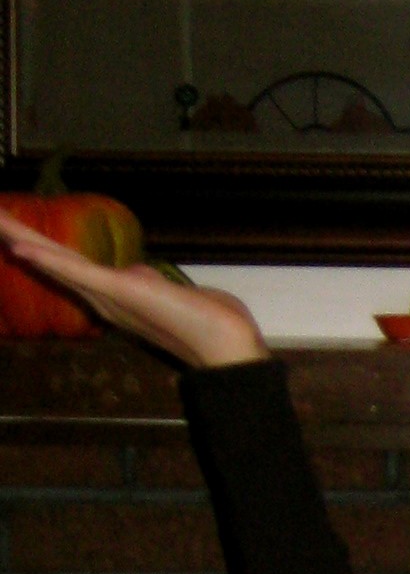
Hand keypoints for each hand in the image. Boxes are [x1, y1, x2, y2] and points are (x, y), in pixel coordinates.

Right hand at [0, 206, 265, 368]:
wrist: (224, 343)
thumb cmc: (206, 321)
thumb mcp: (167, 292)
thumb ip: (147, 282)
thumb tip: (137, 274)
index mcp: (111, 296)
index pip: (67, 265)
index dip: (39, 248)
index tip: (13, 230)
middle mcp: (101, 298)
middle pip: (52, 260)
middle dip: (18, 235)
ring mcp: (106, 295)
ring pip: (55, 260)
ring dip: (20, 238)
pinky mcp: (116, 290)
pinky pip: (74, 271)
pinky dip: (47, 258)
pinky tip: (20, 246)